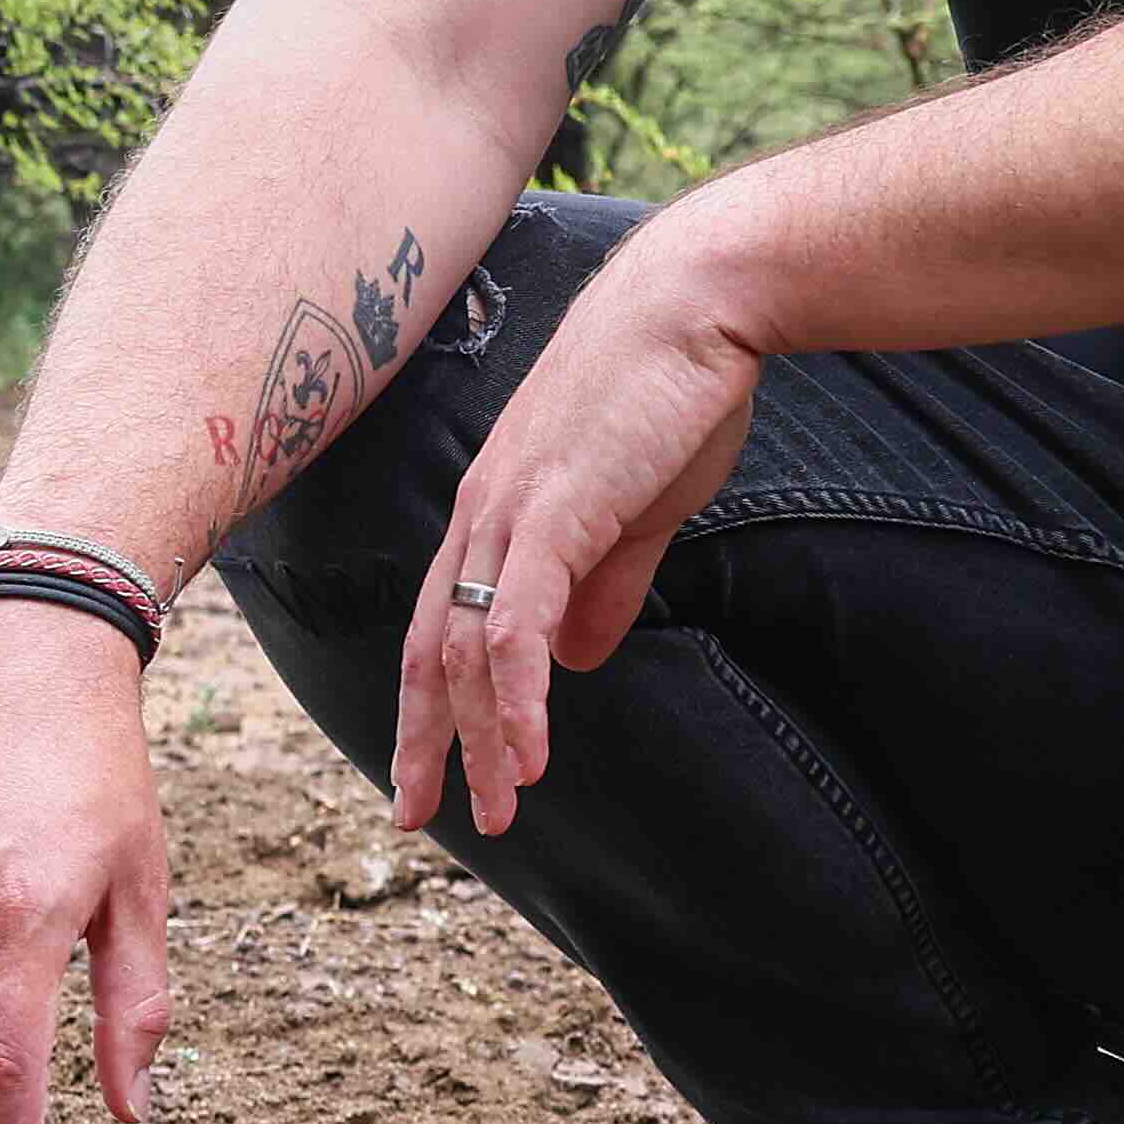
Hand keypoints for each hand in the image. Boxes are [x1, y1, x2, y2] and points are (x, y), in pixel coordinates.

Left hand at [388, 225, 769, 837]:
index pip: (443, 625)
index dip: (428, 704)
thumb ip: (604, 585)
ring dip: (484, 737)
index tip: (426, 774)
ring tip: (500, 809)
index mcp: (497, 513)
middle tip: (425, 817)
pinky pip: (520, 621)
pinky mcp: (555, 508)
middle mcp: (483, 514)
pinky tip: (530, 753)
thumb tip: (574, 663)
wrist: (697, 305)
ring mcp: (511, 510)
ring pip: (473, 649)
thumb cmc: (673, 395)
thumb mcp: (636, 508)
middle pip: (435, 647)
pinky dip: (518, 694)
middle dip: (427, 740)